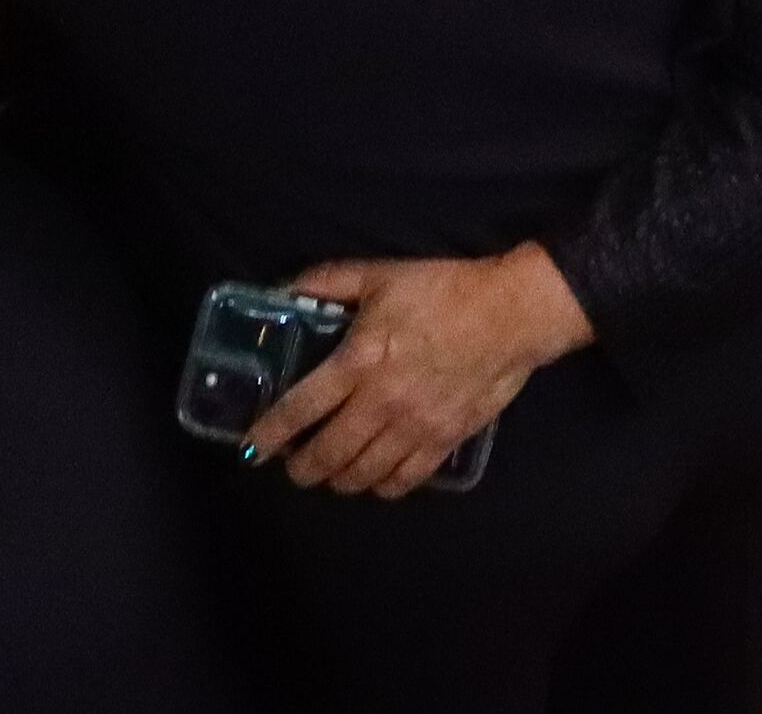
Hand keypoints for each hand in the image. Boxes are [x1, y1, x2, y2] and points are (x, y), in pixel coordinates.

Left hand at [245, 246, 592, 497]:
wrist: (509, 314)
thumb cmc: (441, 290)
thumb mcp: (378, 274)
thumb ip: (327, 282)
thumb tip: (285, 290)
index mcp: (358, 361)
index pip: (301, 409)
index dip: (271, 434)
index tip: (252, 449)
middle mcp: (381, 403)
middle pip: (328, 454)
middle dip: (302, 469)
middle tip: (293, 467)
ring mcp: (415, 428)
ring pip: (363, 475)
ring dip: (339, 480)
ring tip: (330, 474)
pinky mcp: (445, 442)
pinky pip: (405, 480)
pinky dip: (382, 486)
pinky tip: (374, 479)